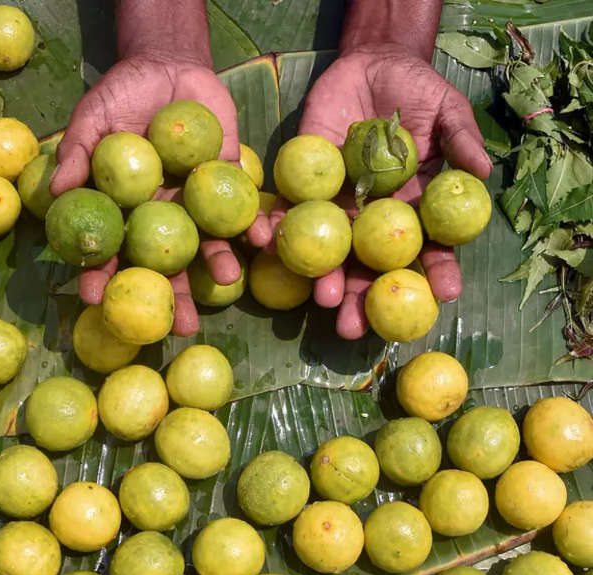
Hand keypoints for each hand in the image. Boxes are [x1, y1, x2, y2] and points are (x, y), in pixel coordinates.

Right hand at [50, 54, 270, 334]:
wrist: (166, 66)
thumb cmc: (121, 97)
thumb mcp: (92, 120)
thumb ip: (77, 154)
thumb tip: (57, 192)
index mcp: (127, 213)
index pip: (112, 254)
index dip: (103, 277)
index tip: (96, 300)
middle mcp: (162, 218)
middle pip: (166, 266)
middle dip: (173, 299)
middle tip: (179, 328)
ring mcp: (196, 205)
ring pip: (207, 245)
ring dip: (218, 265)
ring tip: (228, 281)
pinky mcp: (228, 185)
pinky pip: (243, 210)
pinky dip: (254, 224)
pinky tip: (263, 240)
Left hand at [296, 43, 492, 338]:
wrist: (371, 65)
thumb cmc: (417, 92)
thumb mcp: (446, 111)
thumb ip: (461, 140)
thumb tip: (482, 173)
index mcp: (413, 212)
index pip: (427, 250)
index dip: (437, 272)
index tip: (447, 294)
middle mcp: (375, 220)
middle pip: (372, 269)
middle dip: (366, 301)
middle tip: (360, 328)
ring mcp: (340, 207)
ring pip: (333, 253)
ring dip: (327, 280)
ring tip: (325, 303)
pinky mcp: (307, 186)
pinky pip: (291, 212)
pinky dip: (279, 229)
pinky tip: (273, 246)